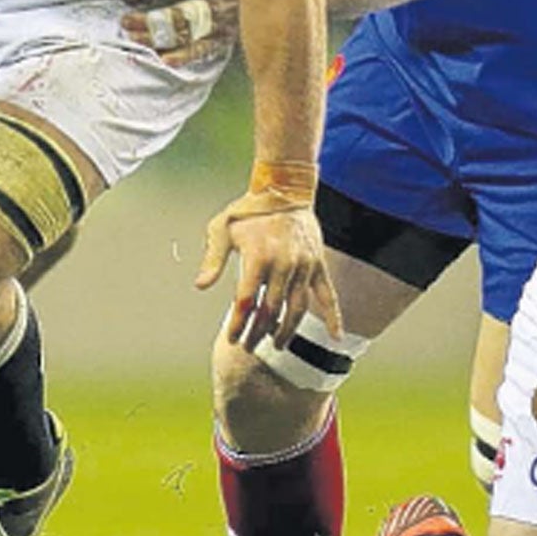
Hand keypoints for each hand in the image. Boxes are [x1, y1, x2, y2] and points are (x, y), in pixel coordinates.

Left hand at [121, 0, 239, 66]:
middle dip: (151, 19)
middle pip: (180, 14)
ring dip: (158, 38)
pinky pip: (204, 50)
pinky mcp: (226, 37)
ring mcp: (222, 22)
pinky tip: (165, 59)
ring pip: (187, 35)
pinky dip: (184, 56)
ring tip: (134, 37)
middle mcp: (218, 1)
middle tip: (126, 20)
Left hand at [195, 202, 340, 350]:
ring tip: (277, 345)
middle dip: (258, 332)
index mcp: (258, 256)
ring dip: (287, 330)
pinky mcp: (318, 264)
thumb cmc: (248, 211)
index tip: (233, 338)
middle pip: (271, 309)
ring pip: (297, 308)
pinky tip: (336, 337)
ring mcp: (304, 265)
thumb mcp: (223, 229)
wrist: (284, 188)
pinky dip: (334, 316)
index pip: (246, 301)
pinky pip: (328, 294)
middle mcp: (283, 264)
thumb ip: (213, 259)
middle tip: (249, 346)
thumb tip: (200, 286)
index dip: (239, 324)